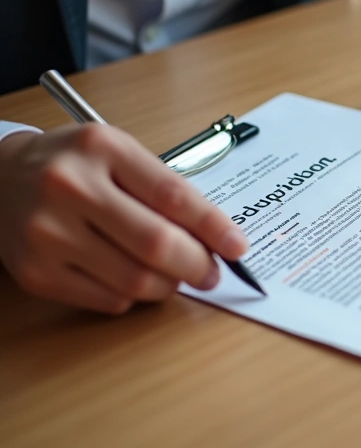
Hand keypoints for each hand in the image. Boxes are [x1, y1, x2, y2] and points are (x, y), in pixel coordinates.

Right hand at [0, 126, 247, 313]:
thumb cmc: (73, 166)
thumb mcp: (118, 155)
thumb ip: (164, 189)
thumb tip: (217, 237)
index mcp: (102, 149)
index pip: (174, 195)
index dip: (214, 227)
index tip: (238, 246)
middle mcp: (70, 187)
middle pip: (156, 243)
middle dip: (197, 265)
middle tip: (212, 272)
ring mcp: (48, 232)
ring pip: (135, 279)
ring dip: (169, 286)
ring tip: (175, 277)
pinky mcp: (36, 272)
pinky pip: (108, 299)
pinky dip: (135, 297)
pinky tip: (136, 280)